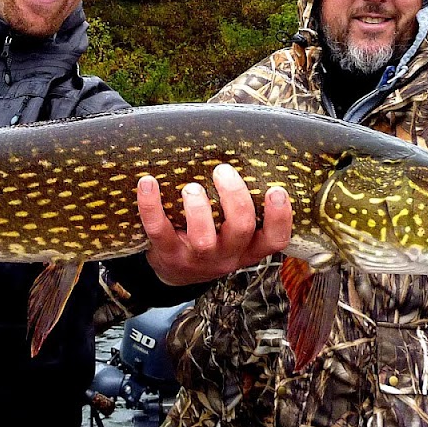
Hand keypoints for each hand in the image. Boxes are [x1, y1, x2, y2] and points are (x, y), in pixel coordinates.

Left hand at [137, 163, 291, 285]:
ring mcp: (198, 258)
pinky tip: (147, 183)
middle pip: (240, 229)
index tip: (277, 190)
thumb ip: (243, 208)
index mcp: (249, 248)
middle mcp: (228, 255)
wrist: (176, 273)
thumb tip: (243, 153)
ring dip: (198, 209)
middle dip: (234, 197)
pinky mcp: (168, 254)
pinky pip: (159, 230)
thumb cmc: (213, 239)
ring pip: (203, 239)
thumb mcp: (234, 234)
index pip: (275, 239)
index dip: (280, 217)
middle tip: (223, 171)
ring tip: (191, 188)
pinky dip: (150, 206)